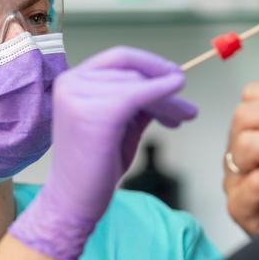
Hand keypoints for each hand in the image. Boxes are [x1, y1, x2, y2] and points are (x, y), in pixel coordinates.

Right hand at [10, 46, 197, 259]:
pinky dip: (162, 96)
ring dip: (168, 99)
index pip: (118, 57)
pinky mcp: (96, 113)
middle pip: (132, 71)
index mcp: (72, 80)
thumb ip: (138, 101)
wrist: (73, 202)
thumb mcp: (120, 124)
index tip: (175, 76)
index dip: (151, 63)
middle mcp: (71, 82)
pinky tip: (179, 109)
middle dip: (165, 86)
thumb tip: (170, 83)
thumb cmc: (95, 166)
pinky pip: (138, 96)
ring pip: (139, 83)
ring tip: (184, 118)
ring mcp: (80, 96)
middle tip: (187, 109)